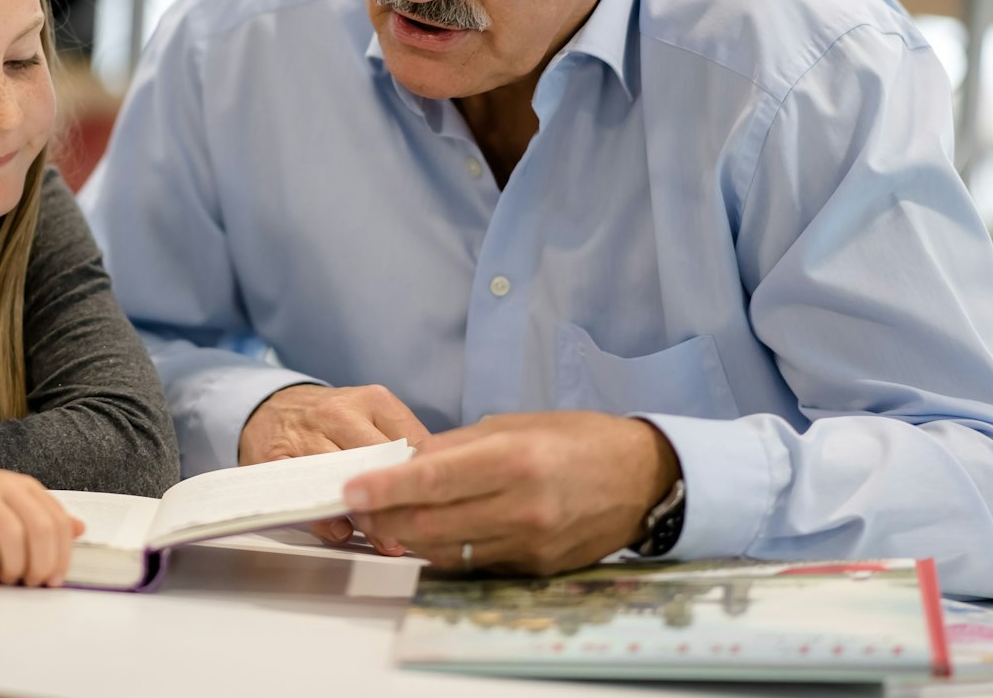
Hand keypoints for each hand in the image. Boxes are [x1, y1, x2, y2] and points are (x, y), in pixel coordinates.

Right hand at [0, 458, 84, 586]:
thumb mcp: (4, 498)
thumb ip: (39, 513)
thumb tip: (79, 529)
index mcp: (22, 485)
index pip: (56, 520)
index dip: (62, 554)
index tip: (55, 580)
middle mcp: (3, 486)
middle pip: (40, 528)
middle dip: (43, 563)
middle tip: (33, 584)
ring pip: (13, 535)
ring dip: (17, 567)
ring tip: (10, 581)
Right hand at [239, 383, 429, 552]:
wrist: (273, 406)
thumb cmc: (332, 420)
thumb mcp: (371, 415)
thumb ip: (401, 444)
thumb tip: (431, 488)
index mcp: (373, 400)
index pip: (411, 441)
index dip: (424, 477)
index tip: (434, 502)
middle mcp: (339, 413)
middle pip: (379, 463)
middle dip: (398, 500)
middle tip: (412, 528)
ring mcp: (307, 435)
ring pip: (344, 479)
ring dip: (366, 516)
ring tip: (385, 540)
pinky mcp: (277, 457)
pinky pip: (307, 493)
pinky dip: (326, 519)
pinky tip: (342, 530)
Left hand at [342, 411, 680, 575]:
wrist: (642, 478)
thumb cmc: (577, 440)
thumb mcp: (516, 424)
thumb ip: (457, 446)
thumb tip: (408, 463)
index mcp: (513, 460)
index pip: (433, 480)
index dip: (385, 488)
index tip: (351, 489)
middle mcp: (521, 506)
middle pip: (430, 523)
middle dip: (386, 517)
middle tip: (359, 507)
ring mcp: (529, 544)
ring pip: (446, 551)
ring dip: (410, 537)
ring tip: (389, 519)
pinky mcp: (536, 568)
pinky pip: (475, 564)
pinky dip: (446, 550)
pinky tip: (434, 533)